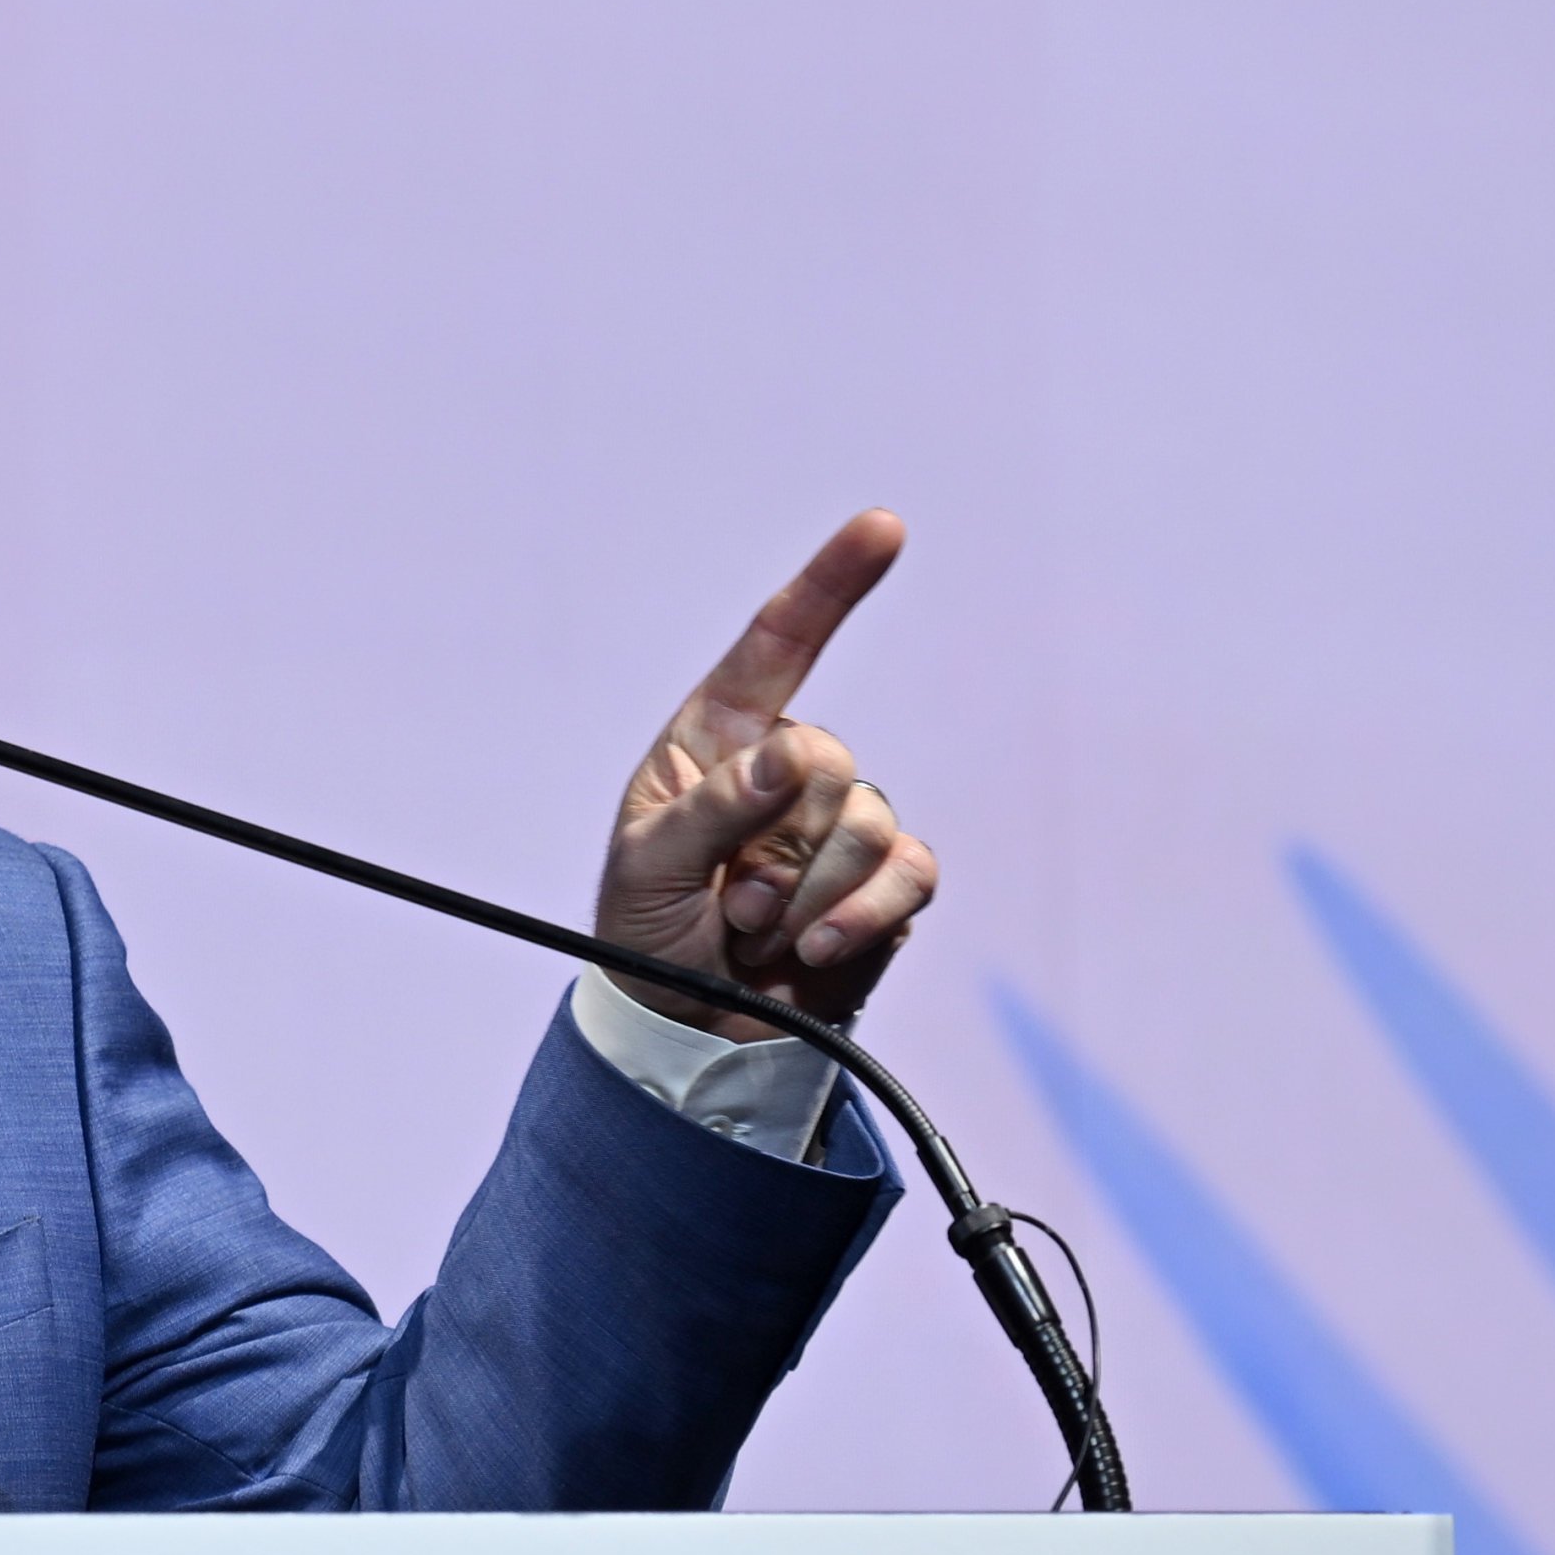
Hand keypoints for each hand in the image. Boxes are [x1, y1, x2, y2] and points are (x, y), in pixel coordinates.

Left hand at [594, 510, 934, 1040]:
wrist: (685, 1027)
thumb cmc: (644, 931)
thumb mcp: (648, 866)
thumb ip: (716, 807)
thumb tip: (794, 755)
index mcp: (717, 739)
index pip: (777, 646)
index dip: (831, 584)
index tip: (884, 527)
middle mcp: (788, 769)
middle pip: (830, 763)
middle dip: (774, 848)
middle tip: (726, 902)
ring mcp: (842, 825)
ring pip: (870, 824)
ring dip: (804, 895)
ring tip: (754, 932)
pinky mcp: (886, 886)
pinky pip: (910, 876)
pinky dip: (861, 918)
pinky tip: (814, 950)